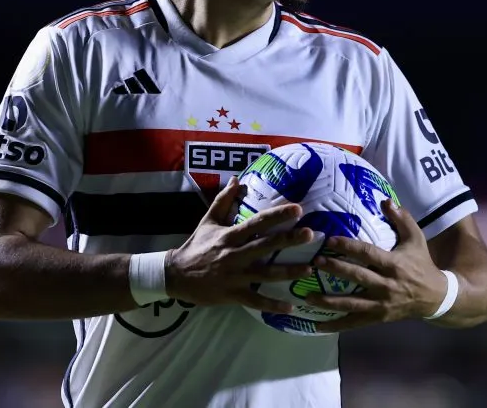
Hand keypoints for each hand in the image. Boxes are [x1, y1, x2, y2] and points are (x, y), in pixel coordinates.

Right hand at [165, 177, 315, 313]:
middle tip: (310, 234)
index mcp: (230, 235)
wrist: (175, 275)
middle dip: (288, 240)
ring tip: (309, 269)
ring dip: (288, 272)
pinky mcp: (232, 294)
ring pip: (265, 274)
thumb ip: (223, 200)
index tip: (297, 209)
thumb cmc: (196, 246)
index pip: (257, 222)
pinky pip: (255, 301)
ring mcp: (234, 276)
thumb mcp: (208, 221)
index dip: (277, 215)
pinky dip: (272, 305)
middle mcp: (234, 254)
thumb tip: (236, 179)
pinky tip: (290, 307)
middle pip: (265, 246)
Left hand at [306, 199, 446, 332]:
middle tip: (314, 262)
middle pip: (357, 277)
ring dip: (328, 301)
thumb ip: (402, 218)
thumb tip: (385, 200)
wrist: (436, 297)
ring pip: (352, 304)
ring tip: (307, 296)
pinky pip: (354, 323)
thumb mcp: (416, 238)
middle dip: (335, 270)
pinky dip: (336, 325)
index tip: (330, 241)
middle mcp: (386, 285)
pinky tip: (317, 326)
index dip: (348, 247)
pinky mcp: (378, 318)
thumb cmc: (422, 264)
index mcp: (394, 264)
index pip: (368, 254)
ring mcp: (381, 304)